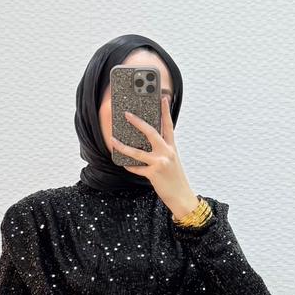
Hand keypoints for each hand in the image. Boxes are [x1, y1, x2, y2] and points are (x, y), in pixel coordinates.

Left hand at [109, 95, 201, 221]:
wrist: (182, 196)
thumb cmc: (175, 178)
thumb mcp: (172, 160)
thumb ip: (162, 150)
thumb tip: (144, 142)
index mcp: (172, 147)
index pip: (169, 125)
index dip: (165, 111)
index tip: (162, 98)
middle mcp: (167, 152)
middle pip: (151, 132)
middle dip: (138, 122)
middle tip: (127, 114)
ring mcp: (160, 162)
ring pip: (137, 152)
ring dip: (123, 146)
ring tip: (113, 140)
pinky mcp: (153, 174)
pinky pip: (137, 168)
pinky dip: (129, 166)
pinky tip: (123, 163)